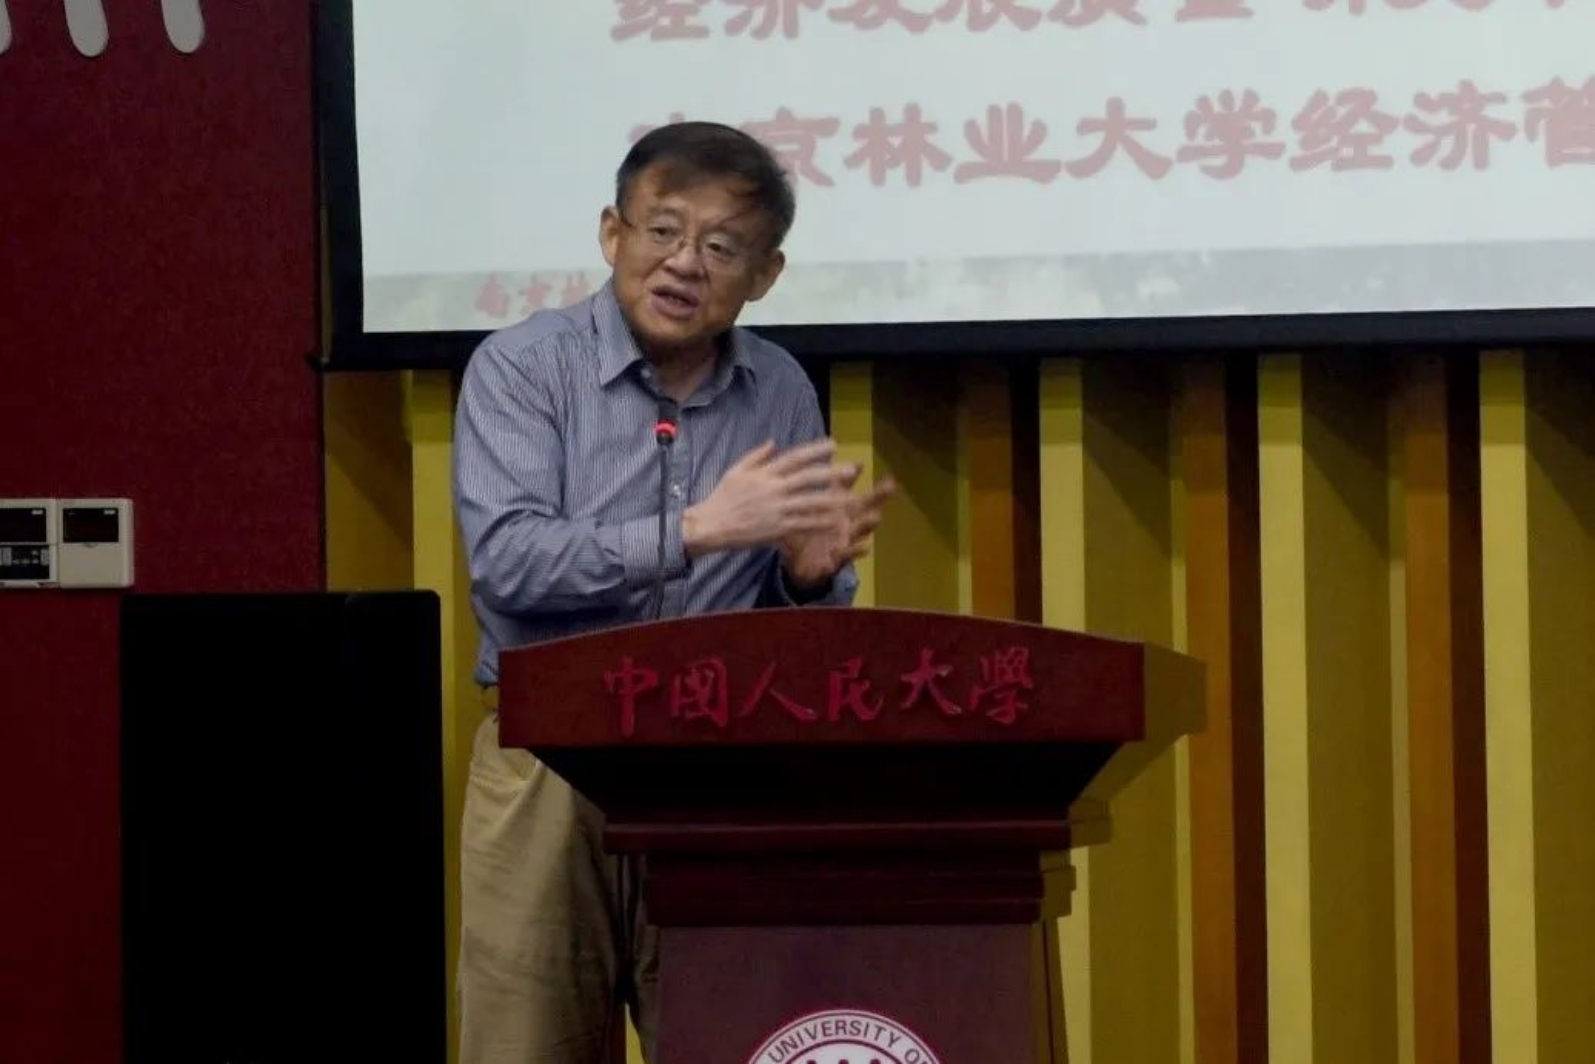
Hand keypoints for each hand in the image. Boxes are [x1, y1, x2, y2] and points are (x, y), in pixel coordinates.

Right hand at [682, 439, 849, 555]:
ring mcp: (776, 509)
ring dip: (832, 499)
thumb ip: (756, 456)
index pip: (795, 457)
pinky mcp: (777, 528)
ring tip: (850, 497)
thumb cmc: (723, 497)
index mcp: (764, 473)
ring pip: (809, 502)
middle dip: (830, 472)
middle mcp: (773, 489)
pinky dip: (819, 523)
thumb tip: (773, 442)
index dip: (815, 450)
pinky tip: (835, 521)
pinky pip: (802, 525)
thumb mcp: (736, 470)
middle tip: (852, 469)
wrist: (711, 525)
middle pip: (807, 478)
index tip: (833, 445)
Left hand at [779, 465, 895, 591]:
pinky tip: (865, 547)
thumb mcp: (806, 508)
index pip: (848, 488)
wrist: (799, 565)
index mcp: (837, 508)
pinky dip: (857, 550)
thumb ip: (812, 488)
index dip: (854, 476)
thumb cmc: (806, 532)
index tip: (863, 465)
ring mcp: (845, 540)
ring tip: (876, 516)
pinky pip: (849, 554)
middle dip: (878, 496)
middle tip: (891, 484)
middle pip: (865, 506)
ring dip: (868, 523)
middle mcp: (846, 522)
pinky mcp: (838, 559)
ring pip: (860, 530)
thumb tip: (808, 462)